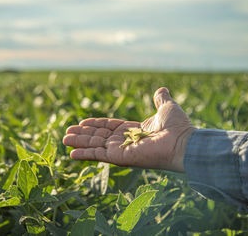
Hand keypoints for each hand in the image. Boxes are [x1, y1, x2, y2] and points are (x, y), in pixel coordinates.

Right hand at [62, 87, 195, 171]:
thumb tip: (161, 89)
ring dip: (80, 143)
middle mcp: (126, 142)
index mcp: (134, 131)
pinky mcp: (120, 157)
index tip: (83, 122)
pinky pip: (99, 155)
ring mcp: (122, 150)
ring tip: (65, 138)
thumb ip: (161, 99)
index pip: (110, 127)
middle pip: (99, 137)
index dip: (96, 124)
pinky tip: (71, 153)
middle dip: (83, 135)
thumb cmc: (177, 127)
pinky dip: (85, 154)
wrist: (183, 141)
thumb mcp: (167, 108)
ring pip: (95, 145)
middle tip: (67, 132)